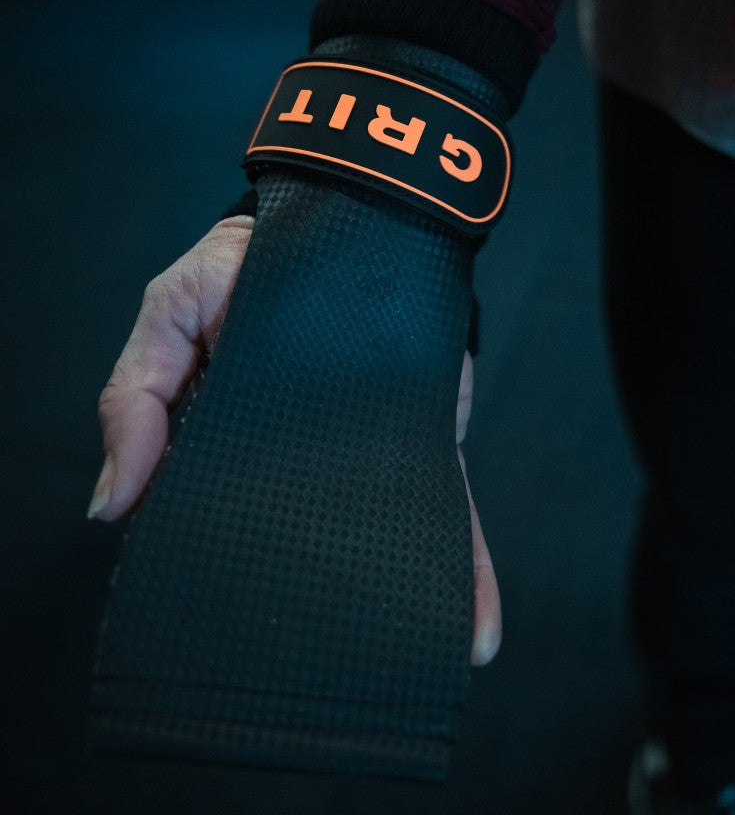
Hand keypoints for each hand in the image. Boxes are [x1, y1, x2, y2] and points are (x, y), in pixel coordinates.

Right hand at [89, 216, 501, 666]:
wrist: (345, 211)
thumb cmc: (245, 264)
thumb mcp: (167, 314)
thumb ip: (134, 400)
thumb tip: (111, 504)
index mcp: (230, 437)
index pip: (217, 517)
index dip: (213, 568)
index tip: (212, 626)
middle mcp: (303, 457)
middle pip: (307, 543)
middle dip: (312, 604)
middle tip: (310, 667)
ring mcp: (369, 452)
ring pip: (382, 540)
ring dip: (400, 604)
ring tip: (408, 669)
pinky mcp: (427, 437)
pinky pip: (447, 506)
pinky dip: (464, 565)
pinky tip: (477, 627)